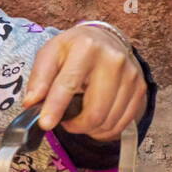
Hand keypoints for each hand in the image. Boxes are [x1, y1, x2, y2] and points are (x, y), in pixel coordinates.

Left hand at [22, 25, 147, 139]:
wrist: (106, 40)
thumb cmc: (74, 50)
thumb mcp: (51, 54)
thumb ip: (39, 78)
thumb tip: (31, 103)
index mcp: (86, 47)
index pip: (69, 83)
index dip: (55, 107)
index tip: (45, 124)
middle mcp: (113, 60)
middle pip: (95, 112)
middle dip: (76, 126)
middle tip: (66, 121)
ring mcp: (130, 75)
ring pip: (109, 122)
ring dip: (90, 129)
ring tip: (81, 118)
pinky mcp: (140, 88)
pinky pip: (122, 124)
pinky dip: (105, 130)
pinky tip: (96, 121)